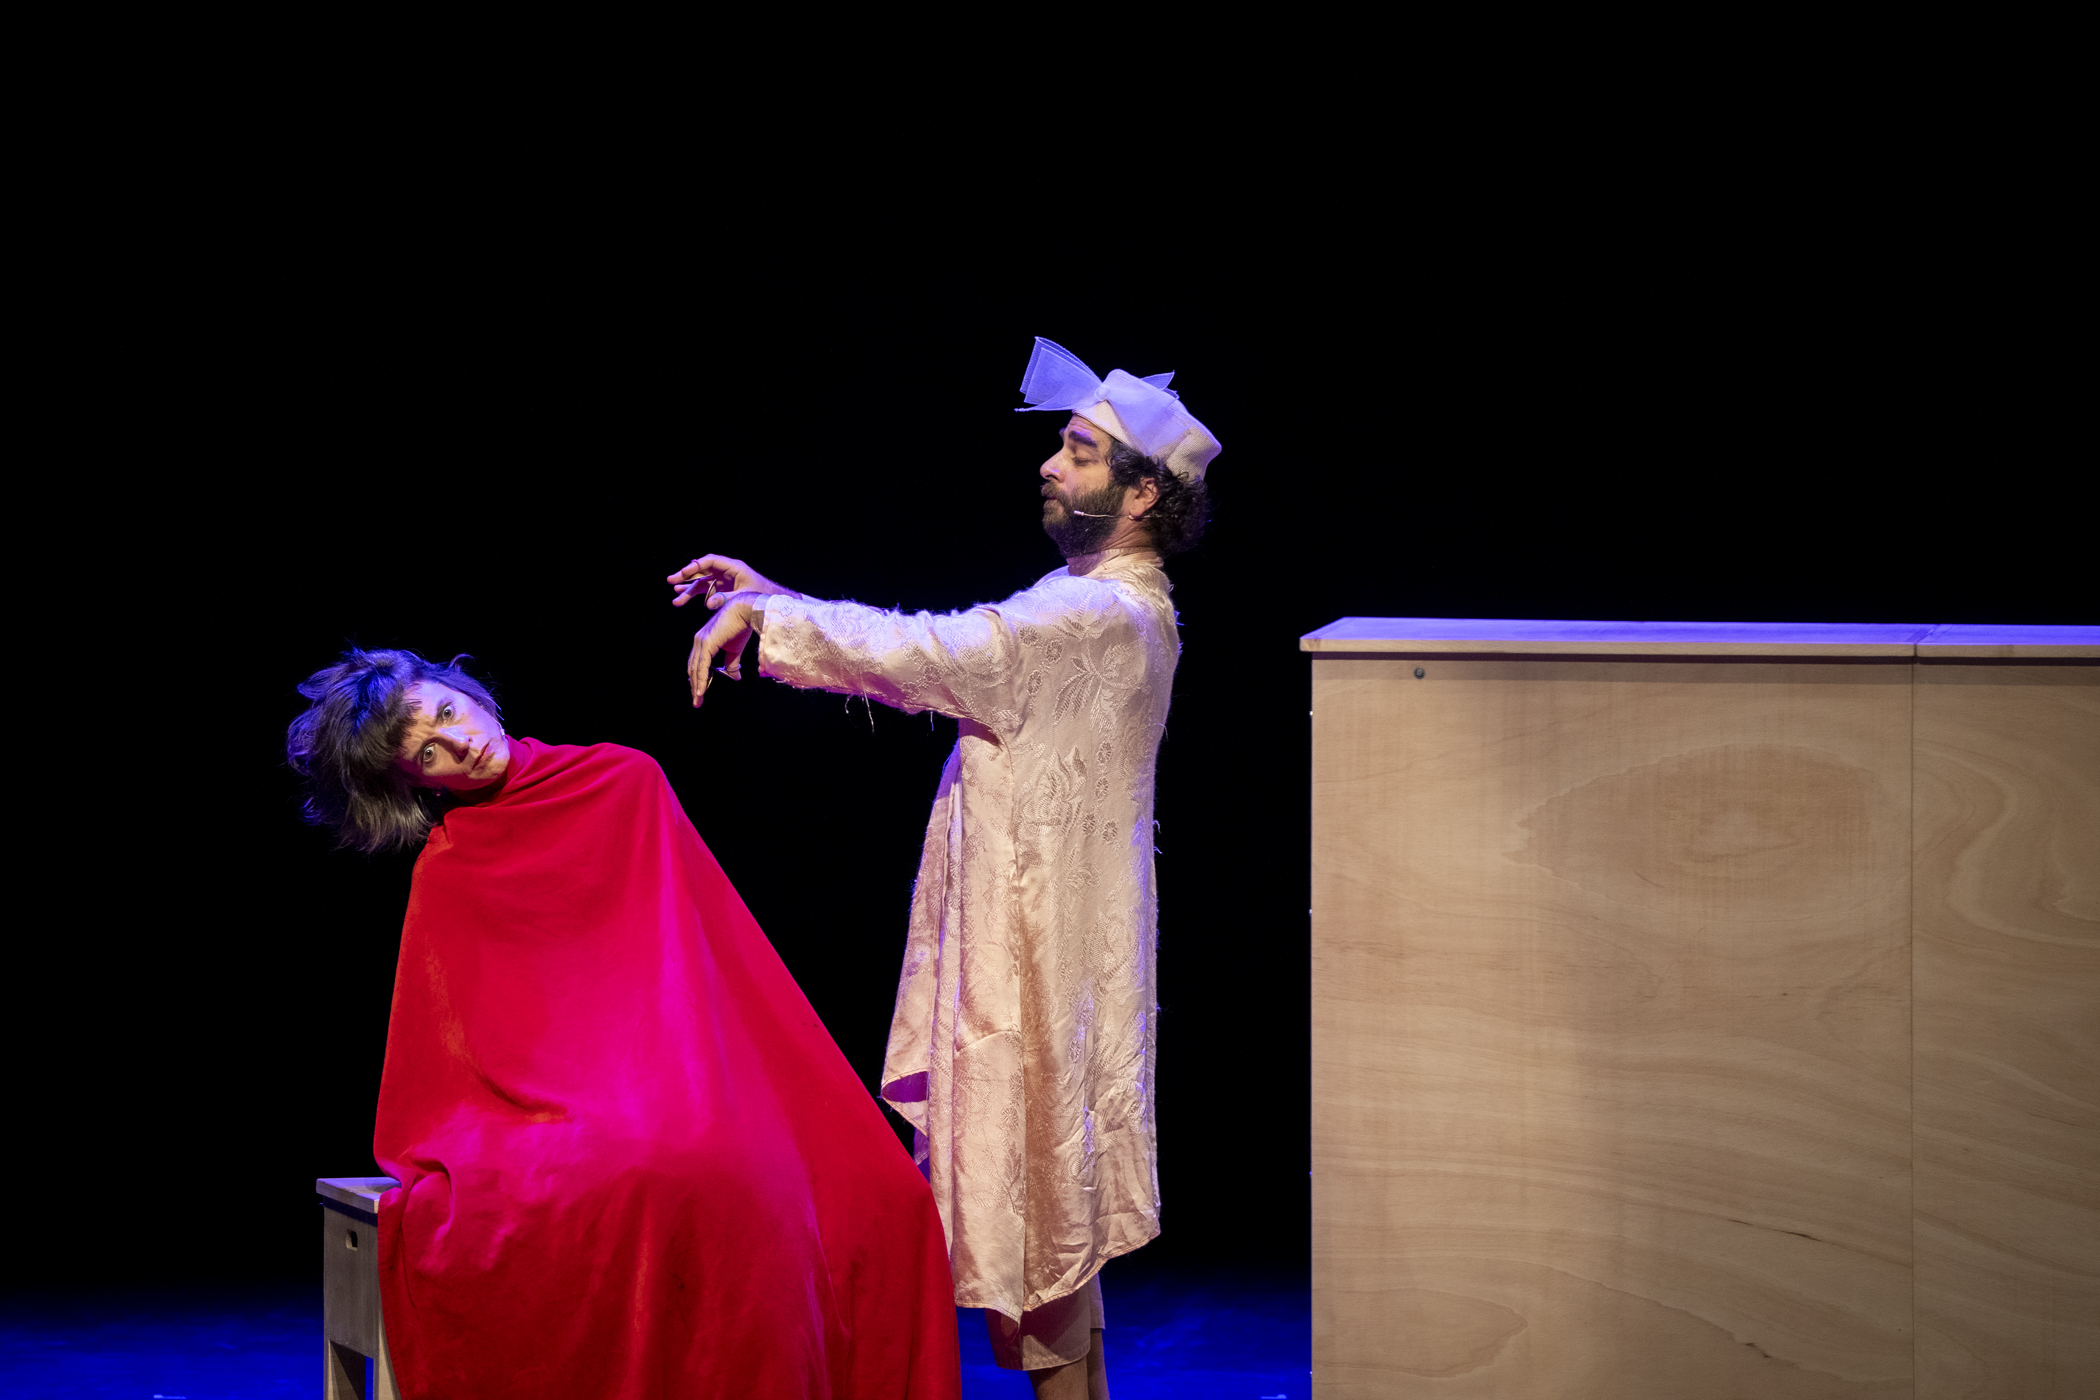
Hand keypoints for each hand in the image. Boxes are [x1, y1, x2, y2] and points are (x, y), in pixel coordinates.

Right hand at [667, 555, 799, 610]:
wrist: (773, 601)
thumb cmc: (763, 595)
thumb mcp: (745, 597)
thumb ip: (726, 600)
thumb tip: (708, 604)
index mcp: (734, 568)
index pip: (710, 561)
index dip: (696, 566)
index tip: (684, 572)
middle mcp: (726, 572)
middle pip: (702, 570)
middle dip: (686, 576)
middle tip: (671, 580)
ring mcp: (724, 581)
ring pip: (702, 582)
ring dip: (688, 589)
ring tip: (676, 600)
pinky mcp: (723, 590)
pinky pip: (706, 590)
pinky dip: (695, 595)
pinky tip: (682, 600)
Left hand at [687, 594, 759, 707]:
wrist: (747, 611)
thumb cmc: (742, 626)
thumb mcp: (735, 650)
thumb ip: (732, 663)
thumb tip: (735, 678)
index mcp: (703, 640)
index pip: (697, 663)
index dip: (697, 678)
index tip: (699, 693)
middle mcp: (699, 640)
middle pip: (693, 667)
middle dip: (694, 685)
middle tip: (697, 701)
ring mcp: (701, 641)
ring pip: (695, 669)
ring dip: (696, 686)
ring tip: (698, 700)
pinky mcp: (707, 643)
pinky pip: (702, 666)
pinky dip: (701, 680)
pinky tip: (701, 692)